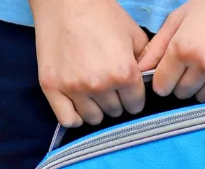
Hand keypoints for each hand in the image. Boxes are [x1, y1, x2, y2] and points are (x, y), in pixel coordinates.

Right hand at [30, 0, 147, 126]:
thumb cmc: (101, 13)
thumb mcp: (134, 34)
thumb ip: (147, 63)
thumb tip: (152, 84)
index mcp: (124, 74)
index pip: (135, 106)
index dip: (133, 97)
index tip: (126, 87)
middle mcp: (100, 84)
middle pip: (115, 112)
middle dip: (115, 100)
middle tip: (107, 83)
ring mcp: (74, 87)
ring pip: (94, 118)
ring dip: (96, 108)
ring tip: (92, 90)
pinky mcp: (51, 86)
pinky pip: (67, 119)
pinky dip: (74, 116)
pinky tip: (78, 105)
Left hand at [138, 0, 204, 101]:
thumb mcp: (181, 18)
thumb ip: (159, 46)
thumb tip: (140, 68)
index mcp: (183, 47)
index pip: (163, 85)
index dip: (163, 82)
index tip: (168, 76)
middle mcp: (203, 64)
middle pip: (183, 93)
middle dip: (182, 84)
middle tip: (190, 67)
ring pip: (204, 98)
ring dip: (201, 88)